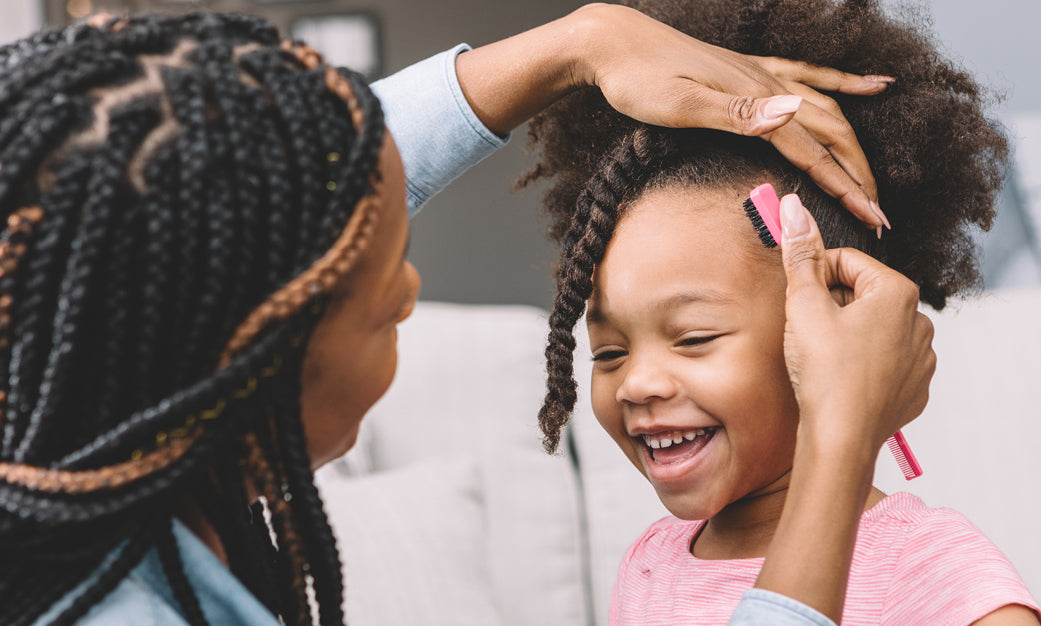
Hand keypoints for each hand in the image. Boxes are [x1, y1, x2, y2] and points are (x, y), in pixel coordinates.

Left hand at [570, 3, 890, 227]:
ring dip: (854, 147)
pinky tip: (872, 86)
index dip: (846, 189)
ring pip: (826, 110)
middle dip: (859, 176)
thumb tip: (793, 114)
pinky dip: (845, 84)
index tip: (873, 220)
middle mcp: (767, 84)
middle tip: (879, 216)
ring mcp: (761, 75)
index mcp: (755, 99)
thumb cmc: (638, 79)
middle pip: (830, 134)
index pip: (813, 152)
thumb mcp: (680, 103)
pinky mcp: (749, 70)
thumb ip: (737, 113)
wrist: (613, 43)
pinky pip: (810, 76)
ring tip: (873, 180)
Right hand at [778, 193, 934, 457]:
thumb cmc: (824, 371)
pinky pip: (885, 362)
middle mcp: (919, 321)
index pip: (846, 263)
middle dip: (832, 306)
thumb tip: (793, 206)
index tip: (798, 297)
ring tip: (822, 359)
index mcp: (897, 292)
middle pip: (861, 295)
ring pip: (874, 329)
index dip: (814, 276)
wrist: (841, 438)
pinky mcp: (915, 388)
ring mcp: (921, 357)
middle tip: (807, 331)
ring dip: (847, 334)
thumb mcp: (804, 304)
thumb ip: (800, 254)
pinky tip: (841, 379)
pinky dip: (863, 364)